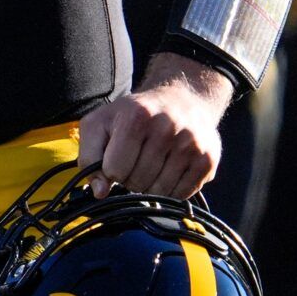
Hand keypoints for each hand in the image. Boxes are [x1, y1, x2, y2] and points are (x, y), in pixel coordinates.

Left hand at [78, 53, 232, 197]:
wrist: (179, 100)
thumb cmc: (132, 115)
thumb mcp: (99, 123)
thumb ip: (89, 156)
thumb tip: (100, 192)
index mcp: (136, 116)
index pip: (114, 170)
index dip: (111, 170)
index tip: (116, 157)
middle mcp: (167, 128)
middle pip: (137, 182)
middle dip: (130, 178)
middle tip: (135, 160)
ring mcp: (191, 144)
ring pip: (160, 192)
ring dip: (150, 186)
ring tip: (151, 164)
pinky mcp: (207, 160)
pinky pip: (181, 195)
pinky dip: (170, 190)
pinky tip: (168, 170)